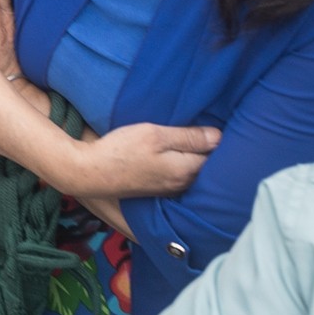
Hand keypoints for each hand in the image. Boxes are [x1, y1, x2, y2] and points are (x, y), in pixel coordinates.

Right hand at [71, 122, 221, 198]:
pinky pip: (183, 177)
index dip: (220, 140)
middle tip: (212, 130)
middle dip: (213, 151)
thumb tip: (220, 136)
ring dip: (198, 158)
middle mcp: (183, 184)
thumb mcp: (154, 134)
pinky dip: (186, 166)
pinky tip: (178, 155)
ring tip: (198, 140)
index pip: (217, 155)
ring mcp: (171, 189)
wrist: (91, 173)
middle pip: (208, 166)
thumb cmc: (121, 150)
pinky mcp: (159, 190)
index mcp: (187, 169)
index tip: (223, 125)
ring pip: (195, 172)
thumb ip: (188, 136)